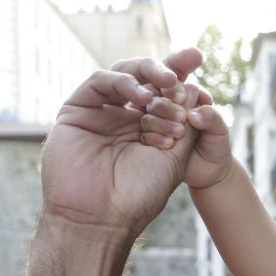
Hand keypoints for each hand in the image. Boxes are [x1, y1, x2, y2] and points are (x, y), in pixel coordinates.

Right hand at [41, 50, 212, 233]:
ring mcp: (100, 113)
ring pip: (124, 75)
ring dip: (149, 72)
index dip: (181, 75)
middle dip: (169, 67)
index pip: (165, 94)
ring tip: (169, 83)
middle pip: (146, 79)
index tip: (198, 57)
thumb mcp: (175, 157)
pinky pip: (100, 82)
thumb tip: (195, 89)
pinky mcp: (77, 110)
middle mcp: (123, 118)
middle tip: (189, 61)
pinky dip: (123, 81)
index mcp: (146, 129)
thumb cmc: (139, 195)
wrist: (101, 218)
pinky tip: (142, 95)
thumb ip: (186, 123)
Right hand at [145, 89, 234, 190]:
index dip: (176, 89)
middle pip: (158, 96)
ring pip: (149, 113)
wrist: (209, 172)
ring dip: (161, 122)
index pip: (176, 85)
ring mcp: (158, 122)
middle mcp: (169, 106)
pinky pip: (145, 133)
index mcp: (187, 97)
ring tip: (179, 134)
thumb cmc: (217, 147)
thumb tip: (192, 114)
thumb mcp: (220, 131)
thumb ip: (211, 118)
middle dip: (167, 105)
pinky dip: (155, 137)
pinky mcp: (150, 137)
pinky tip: (169, 145)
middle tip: (182, 117)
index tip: (182, 99)